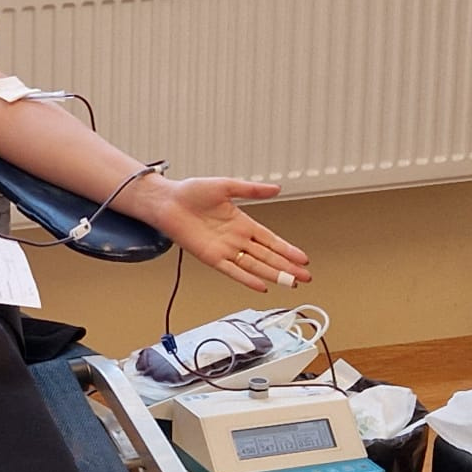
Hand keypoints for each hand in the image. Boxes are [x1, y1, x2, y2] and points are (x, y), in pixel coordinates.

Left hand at [144, 177, 312, 292]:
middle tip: (305, 277)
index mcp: (242, 222)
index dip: (287, 249)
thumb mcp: (226, 186)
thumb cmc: (191, 192)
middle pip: (267, 256)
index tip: (303, 258)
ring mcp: (225, 250)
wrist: (166, 201)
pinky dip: (247, 278)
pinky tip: (262, 285)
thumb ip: (251, 189)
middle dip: (287, 267)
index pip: (271, 240)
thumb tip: (276, 188)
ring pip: (254, 266)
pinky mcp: (211, 257)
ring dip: (273, 274)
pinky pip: (232, 270)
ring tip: (291, 283)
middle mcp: (236, 239)